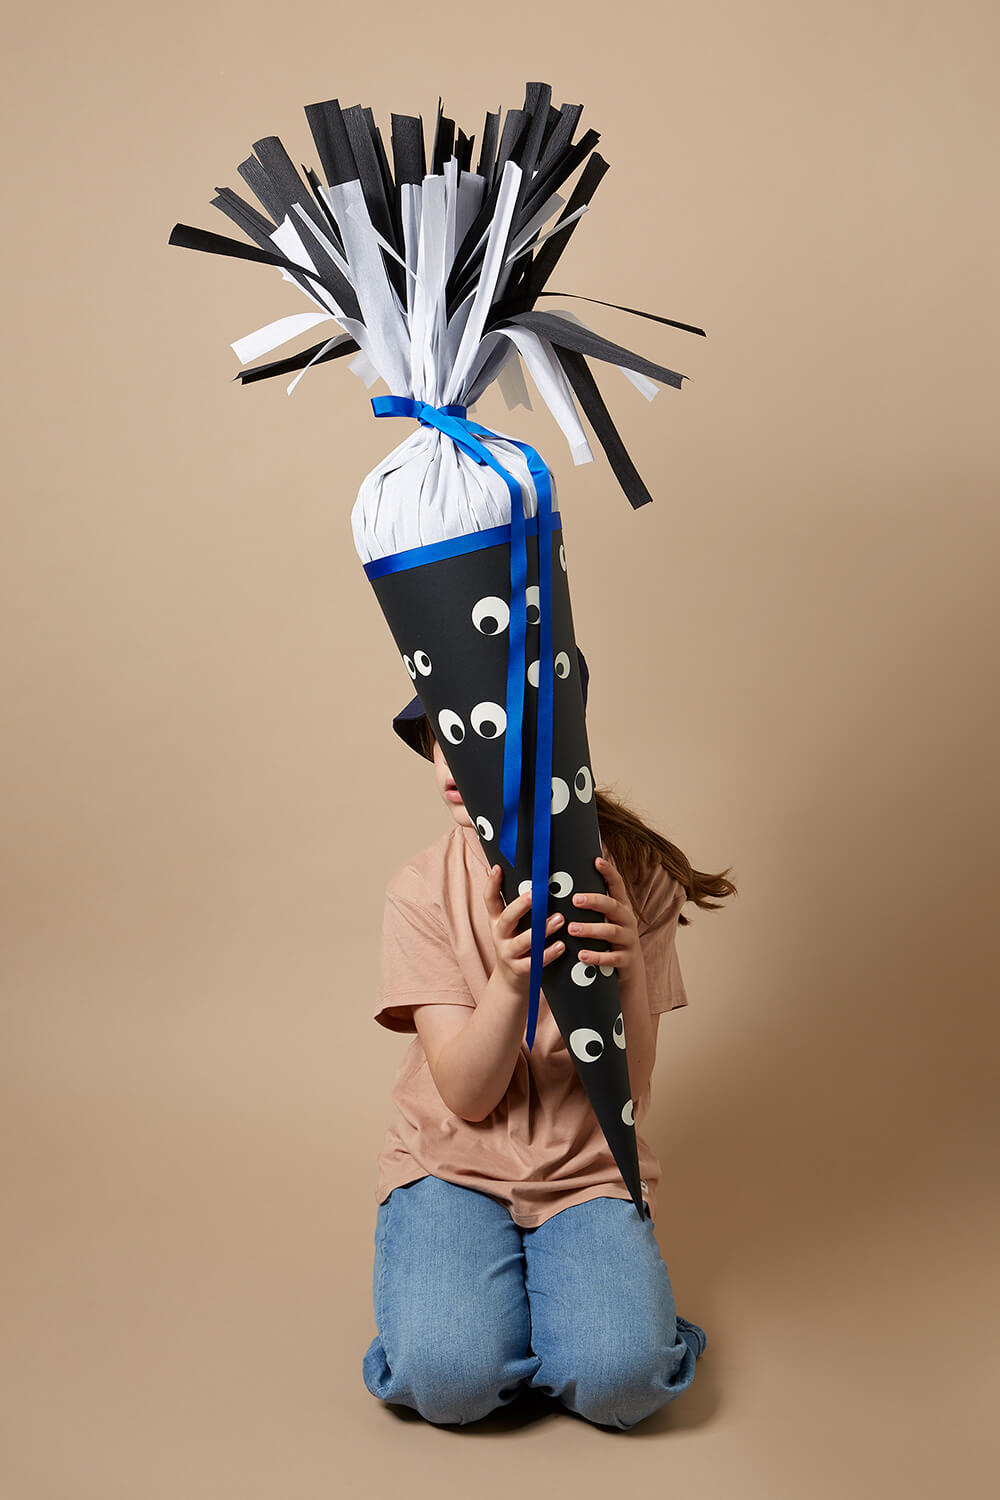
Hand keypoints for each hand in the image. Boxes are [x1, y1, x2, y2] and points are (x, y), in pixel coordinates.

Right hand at [482, 864, 565, 993]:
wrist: (509, 982)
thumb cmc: (516, 944)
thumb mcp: (511, 926)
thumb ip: (519, 907)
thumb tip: (533, 879)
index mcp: (497, 920)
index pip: (490, 899)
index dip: (492, 884)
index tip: (497, 868)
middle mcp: (500, 935)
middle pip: (507, 918)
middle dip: (521, 905)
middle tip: (536, 894)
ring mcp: (508, 953)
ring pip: (524, 940)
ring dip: (542, 929)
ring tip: (559, 919)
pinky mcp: (520, 969)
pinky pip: (534, 962)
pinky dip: (548, 953)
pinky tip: (561, 946)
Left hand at [568, 856, 643, 985]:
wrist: (630, 971)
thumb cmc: (609, 941)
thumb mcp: (605, 921)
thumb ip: (591, 908)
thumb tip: (564, 888)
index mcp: (621, 908)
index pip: (617, 886)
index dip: (609, 872)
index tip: (597, 860)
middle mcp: (627, 921)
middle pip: (614, 906)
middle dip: (595, 901)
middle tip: (575, 899)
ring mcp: (628, 940)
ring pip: (611, 931)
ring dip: (591, 929)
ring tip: (572, 929)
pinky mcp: (626, 960)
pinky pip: (612, 958)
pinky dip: (597, 956)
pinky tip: (582, 955)